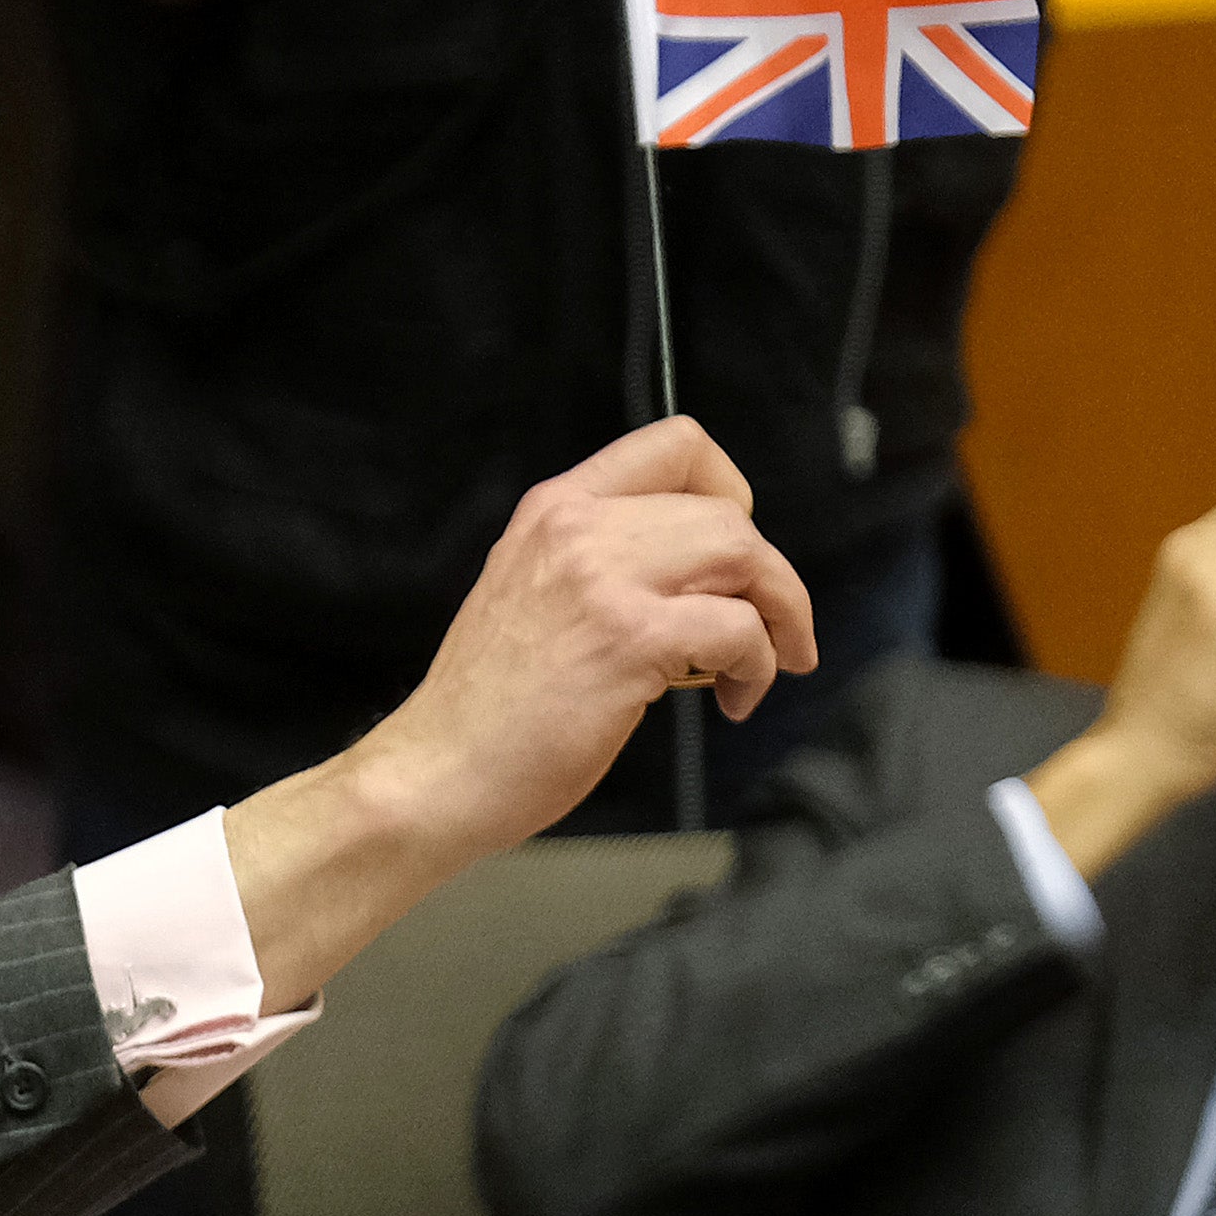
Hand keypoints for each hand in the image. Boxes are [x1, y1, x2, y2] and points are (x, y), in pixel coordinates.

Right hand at [369, 417, 816, 848]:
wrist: (437, 770)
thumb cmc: (487, 707)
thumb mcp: (532, 592)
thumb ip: (600, 565)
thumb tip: (696, 580)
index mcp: (555, 508)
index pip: (675, 445)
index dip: (729, 492)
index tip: (734, 556)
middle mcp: (579, 528)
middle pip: (726, 509)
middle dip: (771, 575)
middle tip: (772, 631)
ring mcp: (603, 579)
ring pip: (744, 553)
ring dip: (779, 615)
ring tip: (759, 668)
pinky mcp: (629, 639)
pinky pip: (739, 629)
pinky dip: (758, 666)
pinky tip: (734, 698)